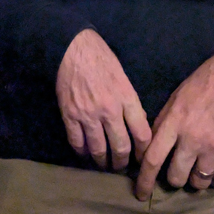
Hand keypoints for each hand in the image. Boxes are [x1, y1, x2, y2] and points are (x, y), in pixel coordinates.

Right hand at [56, 29, 151, 170]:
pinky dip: (82, 152)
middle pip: (120, 147)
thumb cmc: (102, 58)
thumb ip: (130, 101)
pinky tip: (85, 153)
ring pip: (99, 150)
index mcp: (126, 97)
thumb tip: (137, 122)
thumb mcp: (123, 77)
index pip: (142, 134)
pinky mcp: (70, 116)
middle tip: (121, 165)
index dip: (143, 151)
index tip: (141, 157)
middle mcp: (109, 110)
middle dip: (122, 162)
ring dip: (102, 161)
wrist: (74, 48)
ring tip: (104, 163)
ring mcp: (88, 115)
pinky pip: (77, 143)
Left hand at [135, 48, 213, 199]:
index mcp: (174, 122)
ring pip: (198, 182)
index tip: (141, 193)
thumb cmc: (199, 86)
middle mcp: (193, 138)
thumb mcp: (174, 100)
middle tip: (176, 170)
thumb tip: (149, 149)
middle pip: (176, 177)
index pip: (154, 158)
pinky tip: (212, 166)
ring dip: (194, 178)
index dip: (145, 180)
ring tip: (195, 167)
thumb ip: (162, 124)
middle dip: (173, 178)